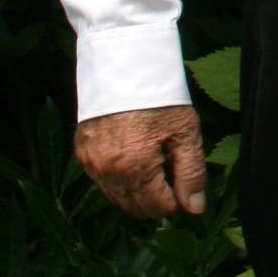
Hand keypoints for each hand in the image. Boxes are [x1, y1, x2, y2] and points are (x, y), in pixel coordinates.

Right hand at [73, 105, 207, 217]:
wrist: (125, 68)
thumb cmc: (160, 98)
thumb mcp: (186, 132)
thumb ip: (191, 173)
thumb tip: (195, 208)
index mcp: (134, 168)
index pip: (157, 207)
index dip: (178, 202)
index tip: (187, 188)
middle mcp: (107, 171)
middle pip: (135, 206)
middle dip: (157, 200)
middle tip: (174, 177)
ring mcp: (90, 163)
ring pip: (117, 196)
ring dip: (138, 192)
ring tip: (157, 166)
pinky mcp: (82, 152)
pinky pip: (102, 179)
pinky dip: (120, 178)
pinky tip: (136, 160)